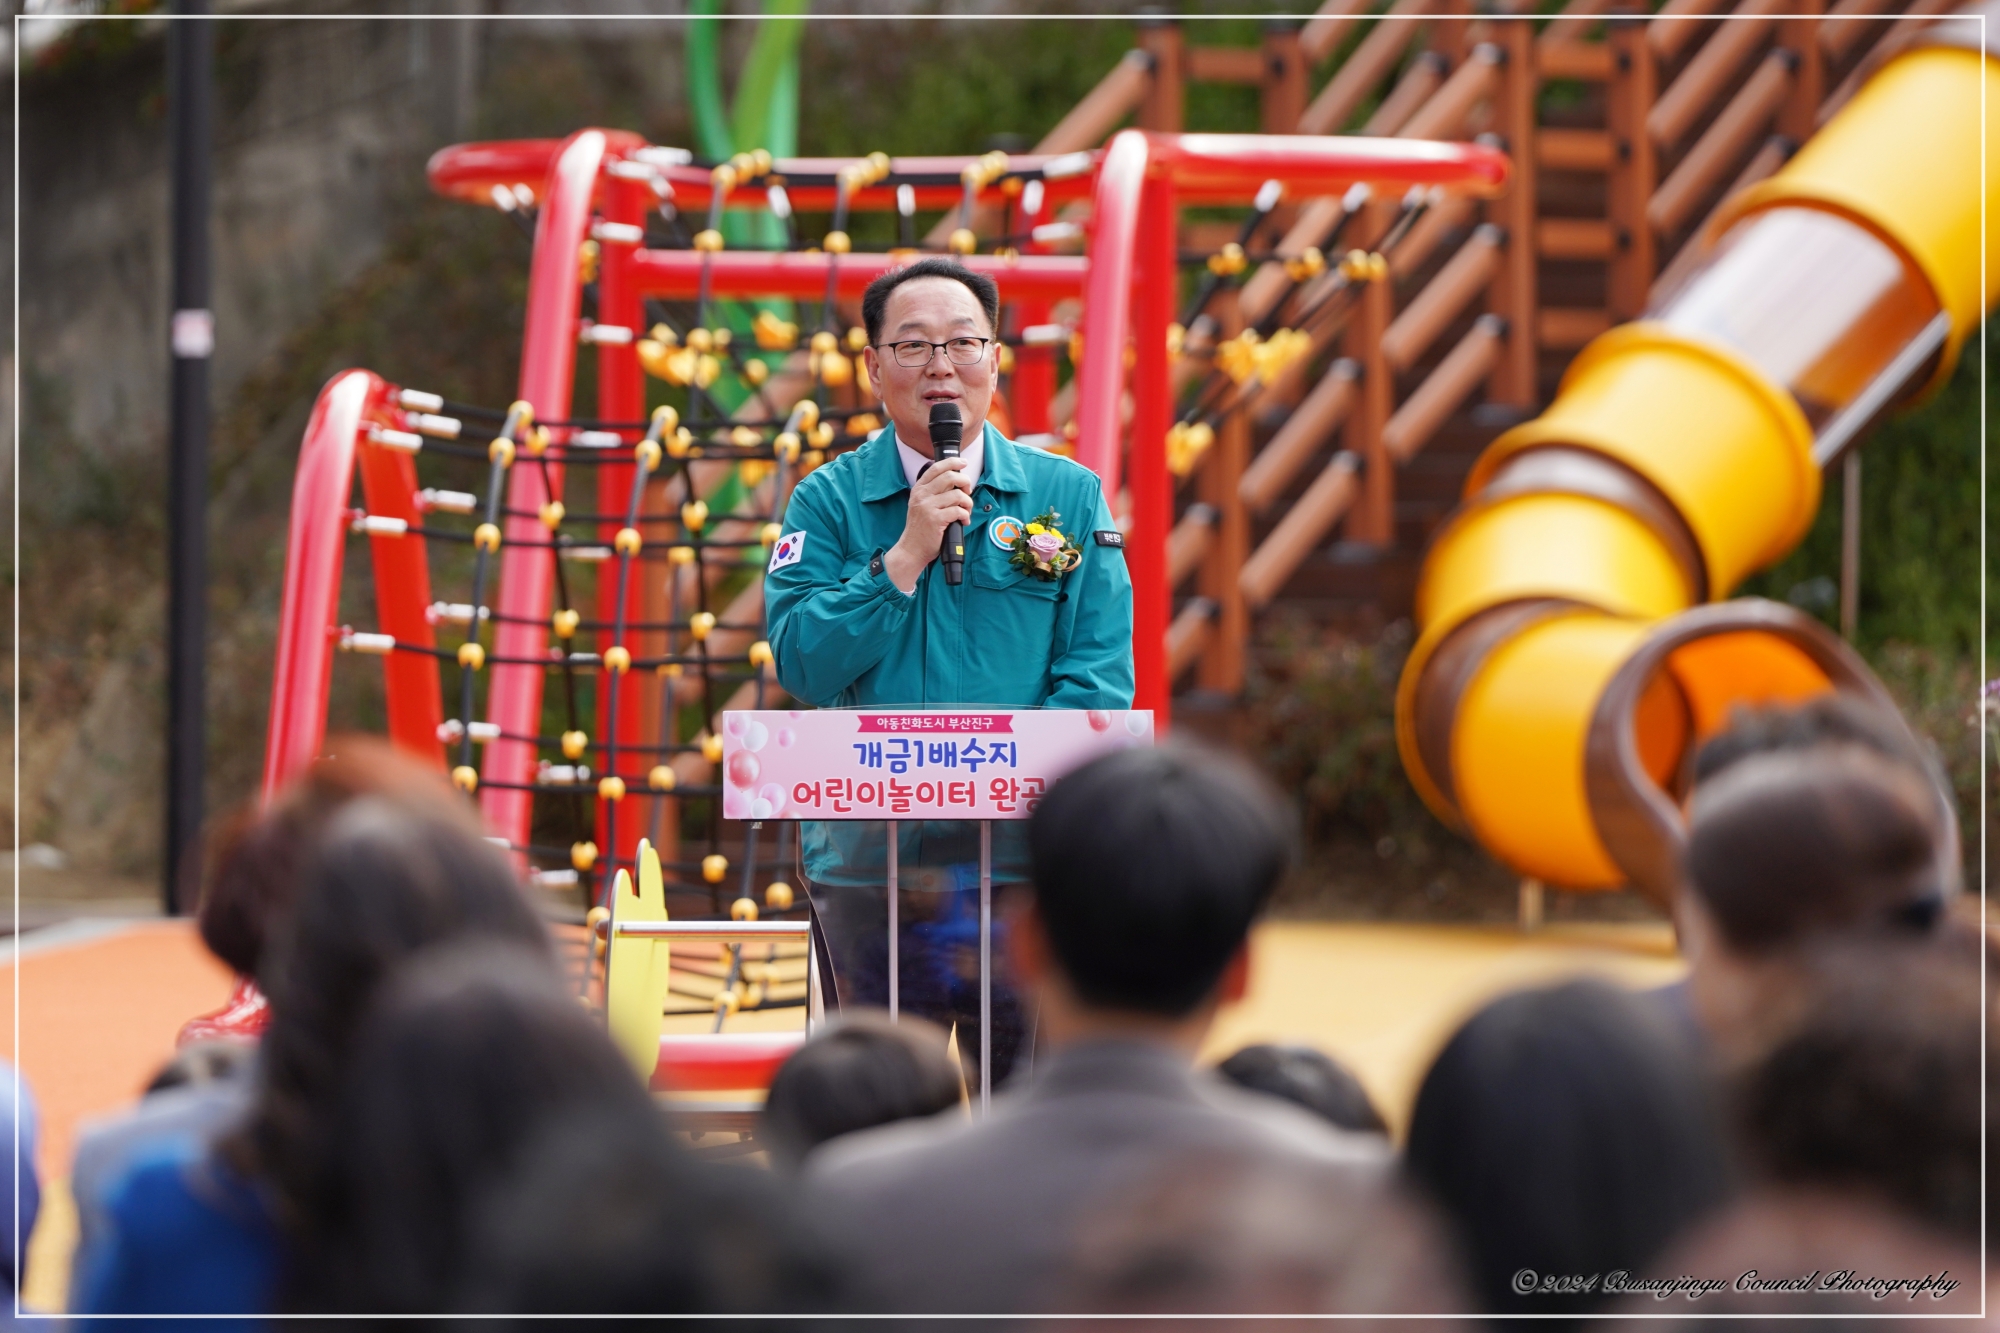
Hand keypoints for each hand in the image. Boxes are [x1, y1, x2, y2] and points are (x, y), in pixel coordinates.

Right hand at [883, 456, 973, 592]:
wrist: (912, 549)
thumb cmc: (920, 528)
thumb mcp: (921, 504)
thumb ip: (933, 491)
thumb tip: (956, 481)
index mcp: (919, 489)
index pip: (937, 467)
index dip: (952, 462)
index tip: (963, 463)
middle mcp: (922, 495)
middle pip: (950, 477)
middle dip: (965, 482)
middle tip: (968, 491)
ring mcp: (928, 507)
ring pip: (957, 495)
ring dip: (967, 502)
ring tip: (966, 511)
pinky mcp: (935, 519)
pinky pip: (958, 510)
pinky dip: (965, 515)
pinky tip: (963, 521)